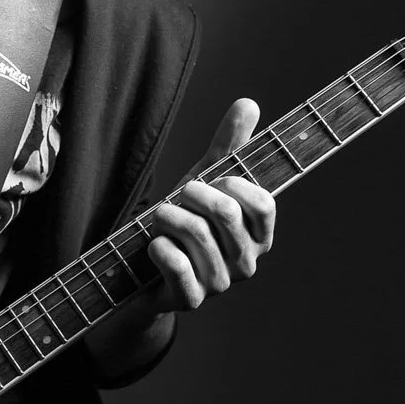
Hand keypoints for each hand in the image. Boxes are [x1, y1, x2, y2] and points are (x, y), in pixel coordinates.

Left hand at [144, 97, 274, 314]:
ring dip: (168, 217)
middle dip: (191, 193)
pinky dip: (158, 247)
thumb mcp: (204, 182)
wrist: (140, 273)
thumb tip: (248, 103)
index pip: (264, 203)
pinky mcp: (191, 300)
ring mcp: (220, 284)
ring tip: (159, 219)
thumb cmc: (181, 224)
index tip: (213, 181)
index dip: (234, 183)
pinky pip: (177, 264)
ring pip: (197, 233)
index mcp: (258, 235)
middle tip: (176, 196)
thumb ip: (228, 147)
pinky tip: (153, 246)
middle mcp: (246, 263)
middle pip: (226, 212)